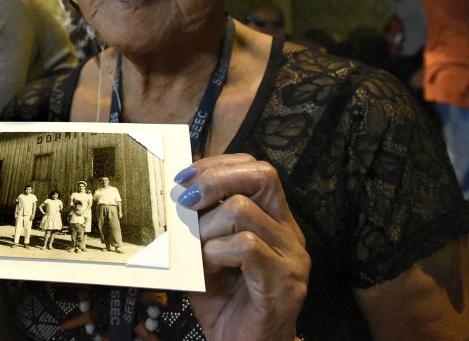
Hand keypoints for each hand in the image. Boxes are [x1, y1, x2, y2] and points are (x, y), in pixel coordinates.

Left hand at [175, 153, 309, 340]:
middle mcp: (288, 233)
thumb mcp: (207, 254)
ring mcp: (291, 256)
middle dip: (215, 179)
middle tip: (185, 199)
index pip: (256, 169)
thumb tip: (177, 193)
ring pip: (243, 210)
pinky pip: (245, 246)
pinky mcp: (284, 281)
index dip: (218, 165)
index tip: (185, 176)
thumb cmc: (226, 303)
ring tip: (198, 251)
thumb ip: (200, 225)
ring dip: (207, 227)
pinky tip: (210, 268)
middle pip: (261, 175)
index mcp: (274, 220)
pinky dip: (216, 252)